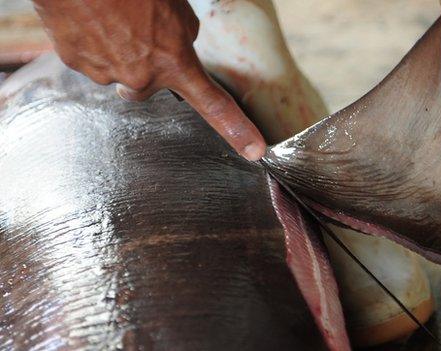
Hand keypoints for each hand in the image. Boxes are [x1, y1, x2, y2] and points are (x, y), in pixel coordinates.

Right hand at [32, 0, 265, 160]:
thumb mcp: (177, 9)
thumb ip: (183, 35)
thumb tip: (175, 47)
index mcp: (175, 64)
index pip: (214, 105)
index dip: (236, 130)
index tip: (254, 151)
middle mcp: (141, 79)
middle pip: (147, 86)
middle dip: (146, 68)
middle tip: (140, 35)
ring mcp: (106, 74)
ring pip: (119, 69)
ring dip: (119, 49)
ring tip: (114, 16)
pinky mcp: (76, 63)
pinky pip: (91, 57)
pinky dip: (93, 39)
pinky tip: (94, 16)